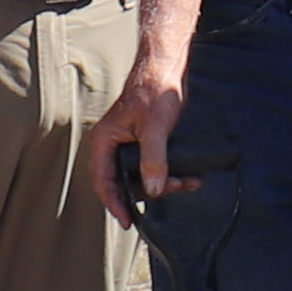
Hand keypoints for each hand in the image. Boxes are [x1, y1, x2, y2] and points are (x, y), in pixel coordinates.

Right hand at [90, 66, 188, 202]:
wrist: (168, 68)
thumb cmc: (155, 90)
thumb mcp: (155, 127)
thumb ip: (153, 159)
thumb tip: (152, 190)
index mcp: (104, 141)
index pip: (103, 181)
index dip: (114, 204)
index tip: (128, 222)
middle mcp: (112, 146)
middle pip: (123, 183)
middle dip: (149, 192)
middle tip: (175, 188)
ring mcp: (128, 146)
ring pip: (141, 177)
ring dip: (164, 183)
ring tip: (188, 181)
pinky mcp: (145, 144)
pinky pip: (153, 167)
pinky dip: (168, 174)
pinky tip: (188, 177)